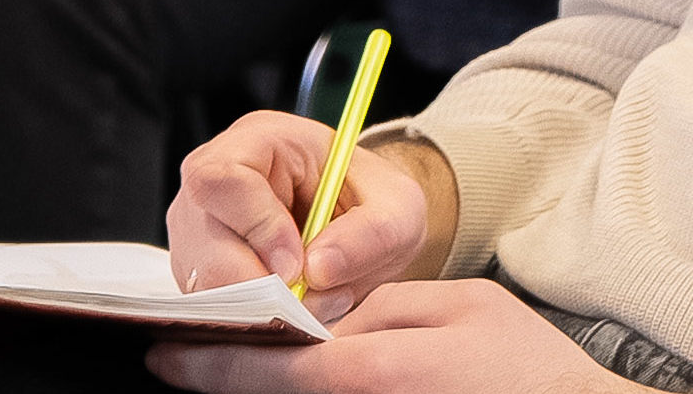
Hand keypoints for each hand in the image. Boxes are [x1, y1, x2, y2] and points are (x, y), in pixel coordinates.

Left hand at [147, 278, 639, 393]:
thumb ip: (382, 307)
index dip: (209, 363)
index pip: (268, 370)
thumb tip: (318, 314)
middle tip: (189, 358)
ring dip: (270, 387)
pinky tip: (296, 377)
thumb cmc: (527, 368)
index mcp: (375, 373)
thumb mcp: (460, 307)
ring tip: (242, 366)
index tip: (164, 354)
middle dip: (232, 377)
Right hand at [167, 113, 445, 322]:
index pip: (223, 179)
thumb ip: (370, 233)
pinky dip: (254, 322)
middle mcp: (212, 184)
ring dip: (260, 310)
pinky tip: (293, 312)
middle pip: (204, 243)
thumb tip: (317, 270)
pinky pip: (212, 309)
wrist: (366, 227)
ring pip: (202, 284)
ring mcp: (198, 231)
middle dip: (260, 286)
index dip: (258, 228)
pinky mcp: (200, 273)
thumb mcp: (398, 207)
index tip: (299, 266)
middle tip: (313, 300)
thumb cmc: (373, 201)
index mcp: (257, 142)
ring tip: (316, 304)